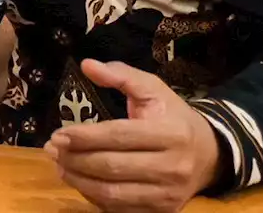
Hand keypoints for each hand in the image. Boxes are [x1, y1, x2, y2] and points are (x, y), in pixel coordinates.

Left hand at [45, 60, 220, 212]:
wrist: (210, 155)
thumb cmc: (173, 117)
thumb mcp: (153, 89)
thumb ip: (121, 75)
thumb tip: (87, 65)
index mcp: (171, 133)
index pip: (119, 136)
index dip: (86, 137)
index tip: (59, 134)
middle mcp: (172, 167)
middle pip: (113, 167)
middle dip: (76, 159)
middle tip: (52, 149)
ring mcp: (168, 193)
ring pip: (114, 193)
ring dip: (80, 181)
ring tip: (60, 166)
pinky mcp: (163, 211)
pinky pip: (121, 208)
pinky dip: (95, 196)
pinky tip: (79, 181)